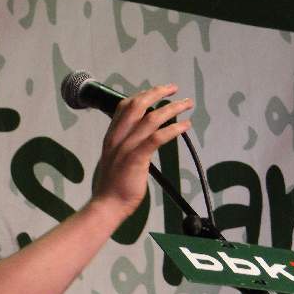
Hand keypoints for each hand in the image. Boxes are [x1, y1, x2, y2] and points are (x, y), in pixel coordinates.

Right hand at [92, 84, 192, 219]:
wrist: (107, 205)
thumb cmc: (113, 188)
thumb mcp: (115, 160)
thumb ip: (125, 148)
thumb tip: (140, 143)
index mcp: (111, 137)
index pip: (124, 107)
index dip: (141, 95)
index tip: (156, 92)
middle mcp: (117, 137)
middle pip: (137, 105)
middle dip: (157, 92)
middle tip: (174, 88)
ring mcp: (126, 147)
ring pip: (151, 118)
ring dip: (172, 108)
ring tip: (186, 104)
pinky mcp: (136, 159)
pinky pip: (157, 138)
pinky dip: (173, 129)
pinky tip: (185, 126)